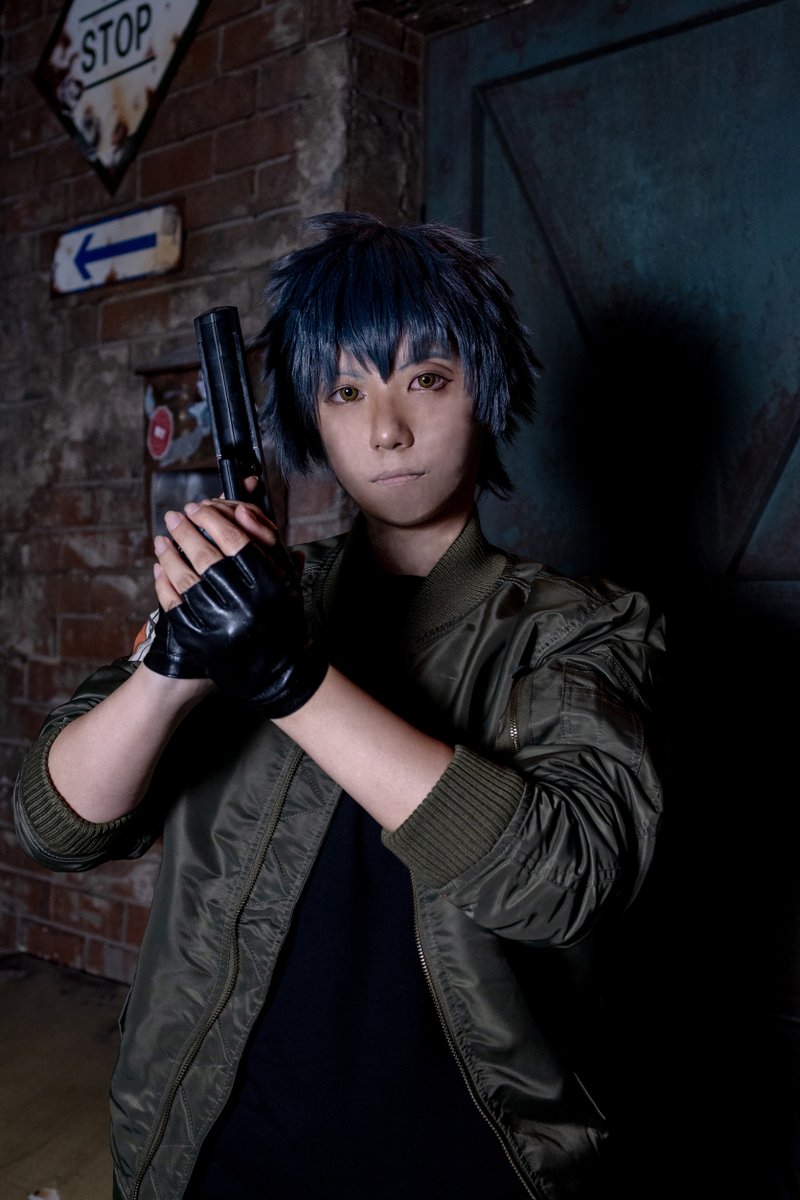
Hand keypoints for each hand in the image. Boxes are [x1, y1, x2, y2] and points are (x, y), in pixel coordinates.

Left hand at [153, 498, 326, 716]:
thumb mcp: (287, 582)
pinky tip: (160, 567)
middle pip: (206, 556)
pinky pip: (174, 605)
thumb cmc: (283, 620)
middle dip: (186, 531)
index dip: (212, 520)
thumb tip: (241, 511)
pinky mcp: (200, 642)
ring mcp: (219, 626)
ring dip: (169, 555)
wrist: (278, 673)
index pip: (235, 541)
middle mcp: (243, 607)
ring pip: (185, 579)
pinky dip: (163, 583)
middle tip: (174, 516)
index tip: (197, 508)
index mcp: (269, 587)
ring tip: (162, 539)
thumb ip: (269, 547)